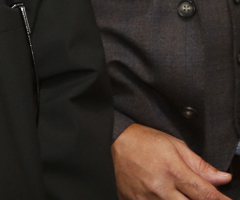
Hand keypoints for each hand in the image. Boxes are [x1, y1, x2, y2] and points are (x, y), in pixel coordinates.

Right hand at [113, 123, 231, 198]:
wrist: (111, 140)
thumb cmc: (142, 140)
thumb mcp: (175, 146)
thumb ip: (200, 165)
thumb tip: (222, 179)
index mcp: (172, 170)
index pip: (205, 194)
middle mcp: (160, 187)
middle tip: (196, 193)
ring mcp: (146, 197)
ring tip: (175, 191)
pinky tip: (162, 194)